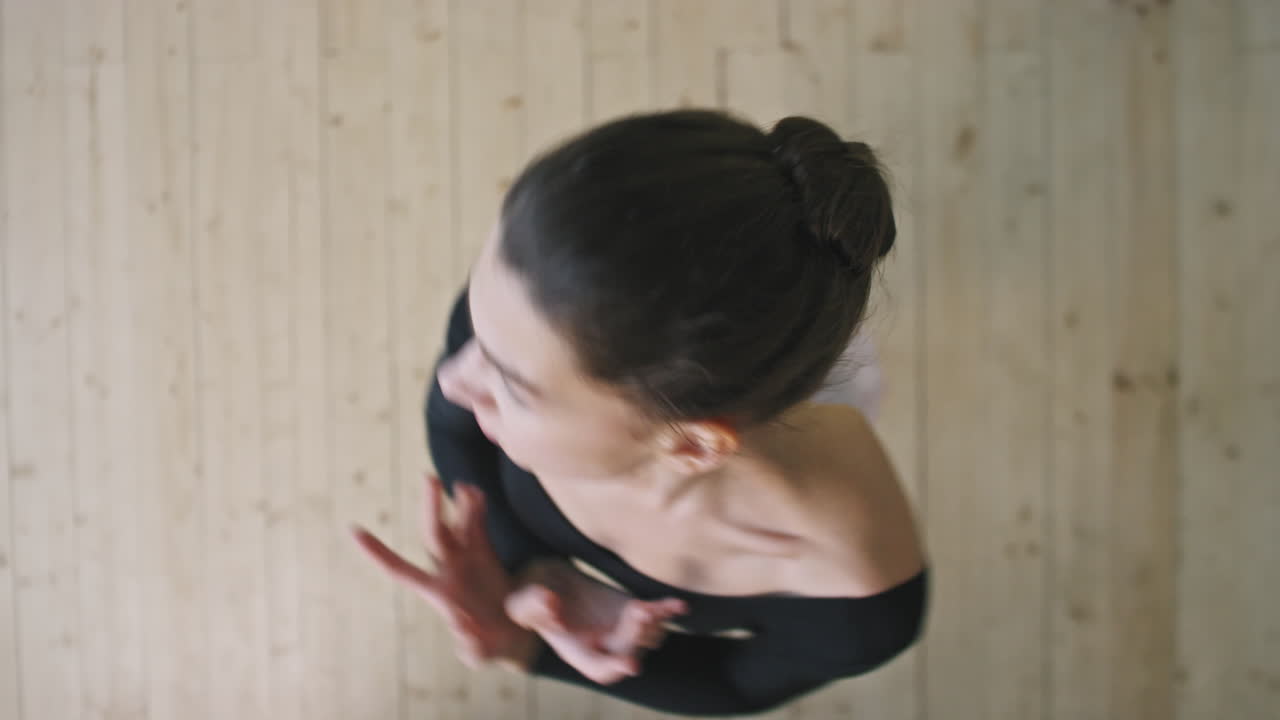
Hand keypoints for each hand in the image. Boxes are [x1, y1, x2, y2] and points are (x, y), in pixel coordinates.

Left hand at [350, 473, 539, 671]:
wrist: (514, 633)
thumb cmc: (489, 645)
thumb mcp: (479, 653)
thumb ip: (472, 645)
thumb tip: (464, 627)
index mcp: (438, 594)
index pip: (401, 570)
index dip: (378, 552)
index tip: (352, 530)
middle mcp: (448, 568)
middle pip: (434, 533)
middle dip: (430, 506)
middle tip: (429, 477)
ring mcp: (466, 557)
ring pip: (457, 523)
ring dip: (459, 502)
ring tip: (464, 487)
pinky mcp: (484, 551)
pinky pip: (477, 524)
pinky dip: (476, 507)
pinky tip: (475, 493)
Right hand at [505, 558, 687, 684]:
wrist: (550, 583)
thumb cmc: (532, 598)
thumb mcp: (523, 603)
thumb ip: (532, 606)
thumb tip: (550, 603)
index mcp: (578, 653)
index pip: (600, 669)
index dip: (614, 667)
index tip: (630, 665)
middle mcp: (605, 647)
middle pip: (627, 650)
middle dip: (635, 635)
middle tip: (638, 613)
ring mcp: (622, 631)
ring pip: (647, 636)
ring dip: (652, 623)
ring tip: (650, 607)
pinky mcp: (633, 612)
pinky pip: (655, 616)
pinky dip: (666, 610)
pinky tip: (679, 605)